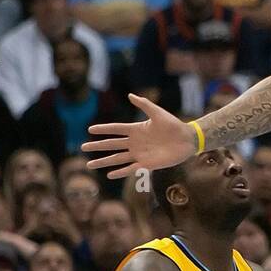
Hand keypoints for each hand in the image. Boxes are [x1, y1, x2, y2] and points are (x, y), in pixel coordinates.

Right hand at [83, 93, 197, 177]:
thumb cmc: (173, 125)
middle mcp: (135, 142)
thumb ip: (144, 104)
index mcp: (136, 129)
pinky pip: (130, 168)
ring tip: (89, 164)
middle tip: (82, 148)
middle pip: (112, 145)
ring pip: (117, 158)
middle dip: (97, 146)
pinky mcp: (147, 164)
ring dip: (104, 161)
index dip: (103, 129)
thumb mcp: (158, 113)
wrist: (187, 139)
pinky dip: (120, 172)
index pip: (115, 129)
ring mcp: (140, 154)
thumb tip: (130, 95)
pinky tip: (109, 174)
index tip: (90, 129)